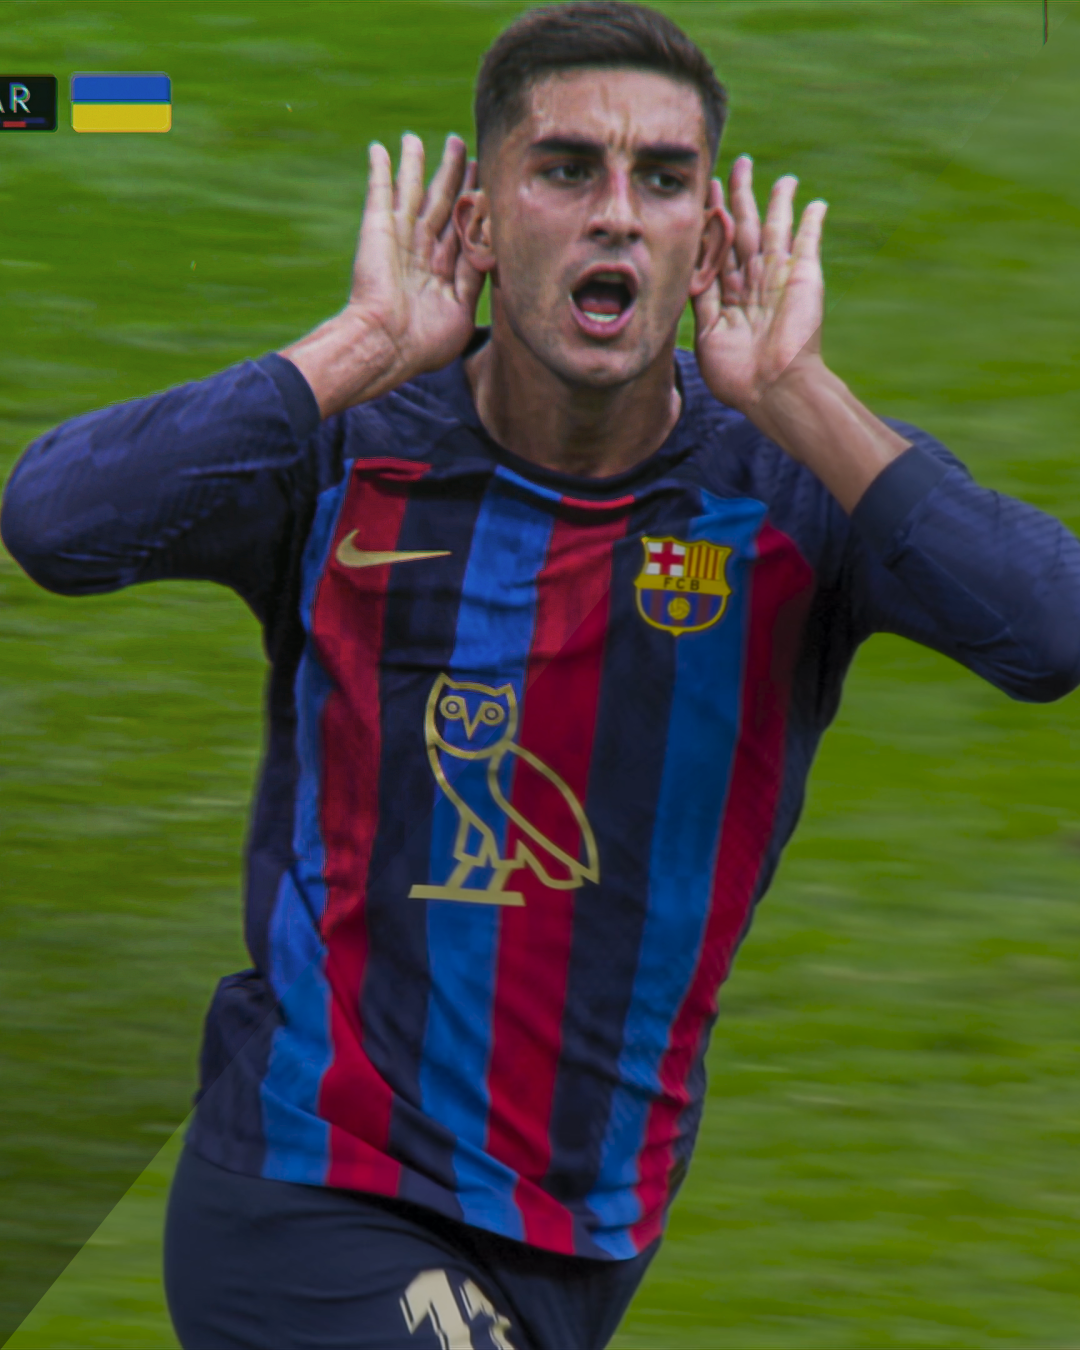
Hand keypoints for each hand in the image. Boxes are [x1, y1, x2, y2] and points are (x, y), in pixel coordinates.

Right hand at [283, 134, 483, 417]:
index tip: (487, 180)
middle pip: (440, 203)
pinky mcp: (377, 231)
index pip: (462, 229)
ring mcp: (398, 240)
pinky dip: (379, 172)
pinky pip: (380, 194)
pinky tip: (379, 150)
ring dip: (414, 165)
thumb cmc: (425, 341)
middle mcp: (420, 254)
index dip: (474, 205)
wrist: (387, 344)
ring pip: (412, 192)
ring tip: (416, 139)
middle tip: (461, 145)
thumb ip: (476, 278)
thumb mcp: (462, 311)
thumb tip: (493, 252)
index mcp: (441, 274)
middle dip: (451, 175)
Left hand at [695, 156, 909, 507]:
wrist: (772, 387)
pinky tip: (814, 203)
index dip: (712, 220)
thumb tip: (684, 274)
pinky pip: (809, 243)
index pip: (718, 249)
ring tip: (777, 176)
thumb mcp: (708, 334)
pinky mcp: (804, 277)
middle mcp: (754, 283)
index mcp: (730, 297)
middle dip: (738, 197)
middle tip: (734, 164)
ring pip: (774, 228)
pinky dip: (812, 223)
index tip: (703, 192)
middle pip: (744, 229)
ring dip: (775, 200)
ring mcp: (780, 278)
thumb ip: (700, 301)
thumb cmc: (737, 374)